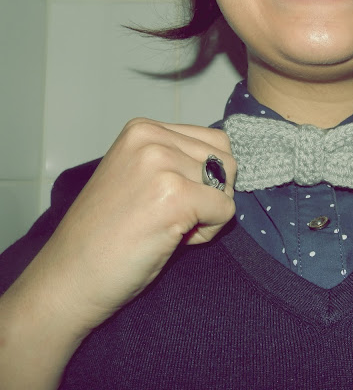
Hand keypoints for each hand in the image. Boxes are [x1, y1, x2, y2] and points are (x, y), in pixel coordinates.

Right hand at [0, 118, 236, 388]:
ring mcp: (161, 165)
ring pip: (227, 186)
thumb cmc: (107, 234)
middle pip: (227, 161)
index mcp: (143, 129)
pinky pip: (225, 210)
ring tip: (170, 228)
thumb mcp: (140, 177)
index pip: (215, 141)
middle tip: (172, 218)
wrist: (69, 277)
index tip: (169, 200)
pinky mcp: (173, 196)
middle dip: (211, 194)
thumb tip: (227, 166)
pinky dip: (208, 232)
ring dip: (209, 213)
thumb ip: (177, 161)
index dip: (205, 177)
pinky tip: (172, 240)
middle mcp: (152, 139)